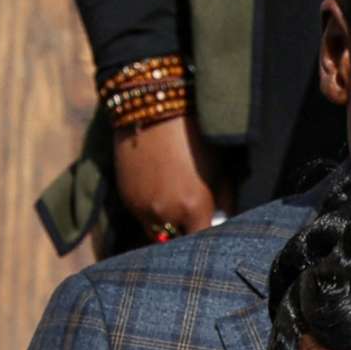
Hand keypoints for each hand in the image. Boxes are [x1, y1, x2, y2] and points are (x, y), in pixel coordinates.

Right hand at [112, 116, 225, 235]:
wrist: (153, 107)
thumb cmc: (196, 135)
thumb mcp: (220, 169)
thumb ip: (224, 201)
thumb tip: (224, 221)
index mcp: (193, 207)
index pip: (202, 242)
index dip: (207, 239)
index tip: (212, 234)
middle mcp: (165, 214)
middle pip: (179, 242)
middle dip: (187, 234)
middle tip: (195, 222)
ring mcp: (142, 208)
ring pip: (158, 232)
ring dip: (168, 225)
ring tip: (176, 205)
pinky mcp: (126, 198)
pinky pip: (143, 216)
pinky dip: (152, 212)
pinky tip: (159, 191)